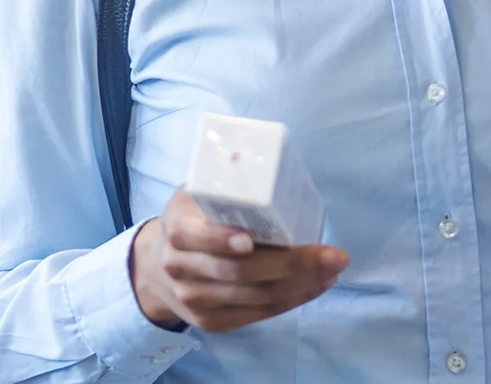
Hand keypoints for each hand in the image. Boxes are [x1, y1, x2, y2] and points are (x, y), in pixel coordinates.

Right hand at [129, 189, 347, 332]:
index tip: (251, 239)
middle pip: (239, 272)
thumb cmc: (195, 218)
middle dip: (293, 264)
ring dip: (302, 284)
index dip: (221, 239)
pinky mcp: (210, 321)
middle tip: (333, 255)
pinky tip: (317, 285)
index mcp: (177, 226)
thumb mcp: (200, 194)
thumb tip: (278, 169)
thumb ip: (229, 186)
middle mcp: (180, 267)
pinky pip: (257, 314)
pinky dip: (293, 300)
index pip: (195, 235)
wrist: (157, 267)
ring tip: (333, 268)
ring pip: (255, 296)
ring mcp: (194, 299)